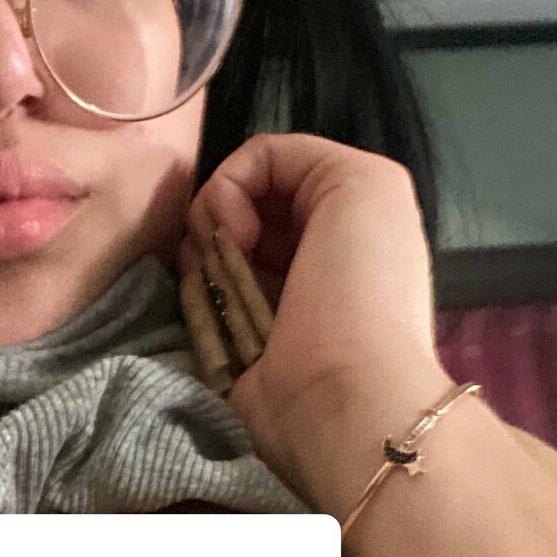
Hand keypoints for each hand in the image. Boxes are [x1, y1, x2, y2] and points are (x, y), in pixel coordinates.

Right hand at [179, 131, 452, 504]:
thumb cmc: (358, 290)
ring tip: (214, 282)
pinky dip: (194, 288)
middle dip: (215, 216)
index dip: (242, 181)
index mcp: (345, 208)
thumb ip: (295, 156)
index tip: (246, 224)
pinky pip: (197, 288)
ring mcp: (268, 290)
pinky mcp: (236, 332)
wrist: (343, 399)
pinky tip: (205, 303)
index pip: (266, 165)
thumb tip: (233, 205)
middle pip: (232, 201)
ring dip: (201, 254)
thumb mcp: (361, 185)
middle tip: (224, 250)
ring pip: (207, 242)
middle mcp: (307, 245)